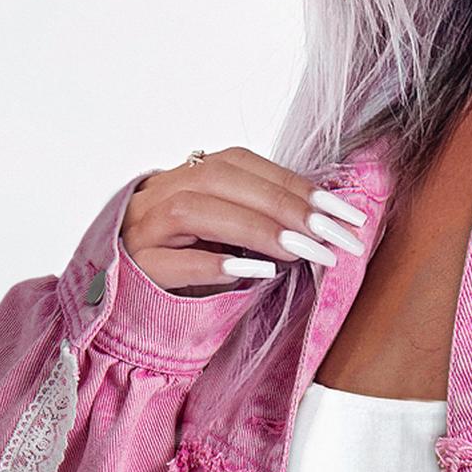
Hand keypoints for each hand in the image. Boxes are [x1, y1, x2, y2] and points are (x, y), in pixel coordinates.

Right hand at [119, 146, 366, 292]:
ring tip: (302, 251)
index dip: (293, 182)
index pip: (241, 163)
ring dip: (255, 228)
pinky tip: (255, 272)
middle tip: (333, 235)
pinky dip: (215, 264)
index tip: (343, 211)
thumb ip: (258, 221)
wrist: (127, 308)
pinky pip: (171, 261)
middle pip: (220, 180)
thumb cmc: (184, 272)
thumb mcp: (224, 239)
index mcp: (184, 179)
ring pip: (193, 211)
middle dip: (284, 204)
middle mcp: (158, 195)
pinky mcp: (135, 271)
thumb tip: (322, 221)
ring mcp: (141, 231)